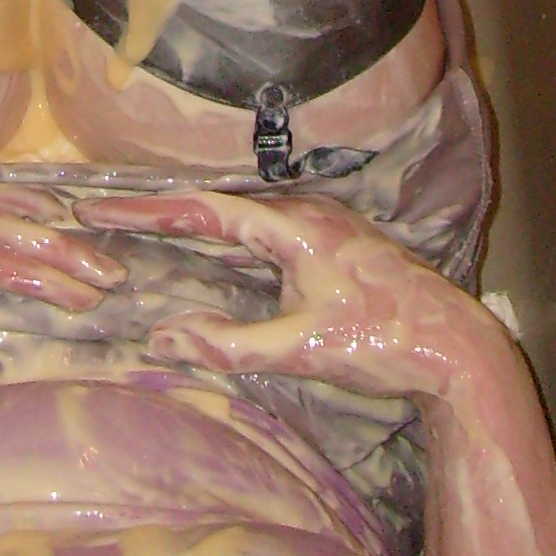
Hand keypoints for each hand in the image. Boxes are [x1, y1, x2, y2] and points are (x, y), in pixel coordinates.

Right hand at [74, 186, 494, 404]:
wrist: (457, 347)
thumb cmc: (383, 344)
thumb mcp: (302, 350)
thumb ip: (231, 345)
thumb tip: (163, 336)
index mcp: (293, 226)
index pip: (203, 211)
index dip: (146, 211)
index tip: (97, 209)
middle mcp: (304, 212)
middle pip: (216, 205)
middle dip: (158, 210)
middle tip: (103, 214)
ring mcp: (322, 225)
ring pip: (241, 216)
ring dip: (191, 220)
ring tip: (140, 225)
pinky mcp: (333, 244)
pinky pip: (263, 230)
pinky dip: (224, 236)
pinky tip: (209, 250)